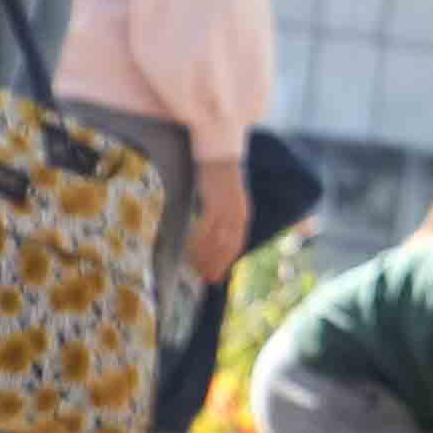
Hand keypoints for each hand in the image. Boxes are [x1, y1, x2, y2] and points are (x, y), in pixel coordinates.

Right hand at [184, 161, 250, 286]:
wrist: (219, 152)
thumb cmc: (218, 176)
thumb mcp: (224, 200)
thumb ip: (221, 216)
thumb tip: (211, 232)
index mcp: (242, 216)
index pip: (236, 246)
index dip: (226, 263)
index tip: (217, 277)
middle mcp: (238, 215)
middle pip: (228, 248)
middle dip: (217, 265)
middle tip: (206, 280)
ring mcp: (228, 210)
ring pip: (217, 241)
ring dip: (206, 257)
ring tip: (196, 269)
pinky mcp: (215, 203)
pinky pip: (206, 228)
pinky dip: (198, 242)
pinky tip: (189, 251)